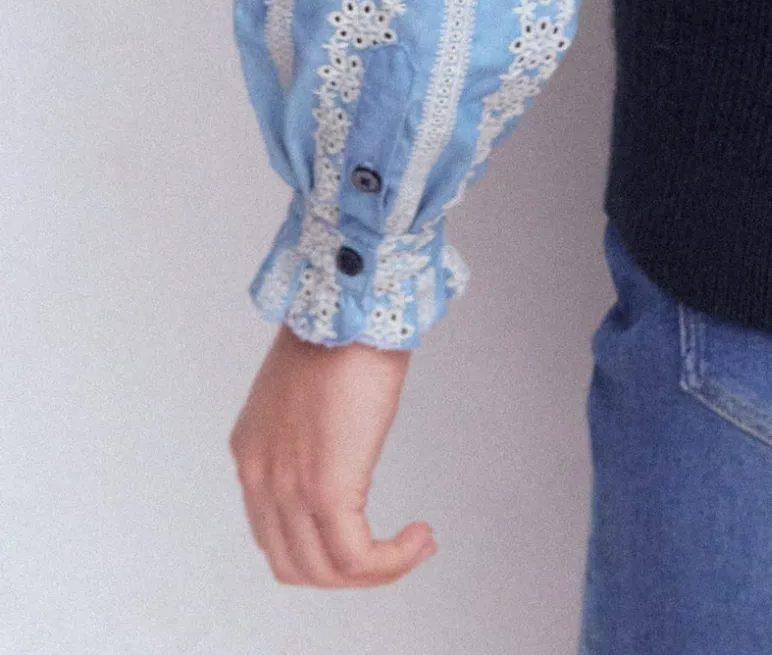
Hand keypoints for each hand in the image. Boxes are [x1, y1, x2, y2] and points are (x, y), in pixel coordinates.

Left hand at [230, 323, 435, 587]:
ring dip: (374, 573)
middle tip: (392, 554)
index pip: (274, 532)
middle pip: (294, 565)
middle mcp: (258, 475)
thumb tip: (344, 439)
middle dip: (346, 572)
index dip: (322, 546)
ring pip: (324, 572)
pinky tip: (418, 539)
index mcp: (252, 451)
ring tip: (414, 547)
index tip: (365, 535)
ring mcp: (287, 487)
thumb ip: (313, 427)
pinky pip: (356, 558)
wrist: (352, 300)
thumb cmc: (344, 324)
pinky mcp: (326, 490)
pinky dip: (391, 562)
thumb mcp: (309, 388)